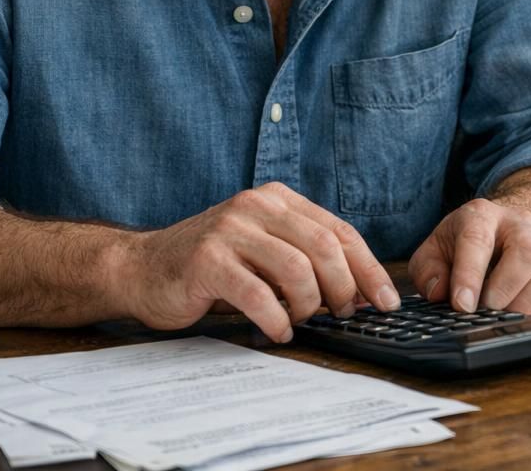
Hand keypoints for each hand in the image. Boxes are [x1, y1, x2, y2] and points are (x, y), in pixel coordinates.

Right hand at [118, 182, 397, 342]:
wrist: (143, 267)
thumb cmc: (213, 265)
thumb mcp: (265, 249)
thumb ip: (307, 259)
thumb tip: (362, 292)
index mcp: (278, 199)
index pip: (340, 231)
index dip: (368, 268)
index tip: (387, 301)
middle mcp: (256, 206)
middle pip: (325, 247)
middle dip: (344, 288)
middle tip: (343, 314)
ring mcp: (230, 230)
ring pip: (297, 270)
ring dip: (309, 305)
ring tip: (302, 320)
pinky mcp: (208, 261)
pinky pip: (258, 295)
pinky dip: (277, 319)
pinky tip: (278, 331)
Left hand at [408, 198, 530, 316]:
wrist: (501, 232)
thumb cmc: (463, 247)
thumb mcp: (434, 254)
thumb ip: (428, 272)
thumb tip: (441, 293)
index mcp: (481, 215)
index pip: (477, 239)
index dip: (470, 275)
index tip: (463, 306)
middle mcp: (520, 222)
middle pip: (528, 249)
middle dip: (508, 288)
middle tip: (491, 311)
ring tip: (511, 316)